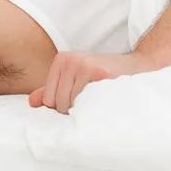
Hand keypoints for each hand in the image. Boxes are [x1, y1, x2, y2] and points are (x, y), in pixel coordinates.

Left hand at [28, 51, 153, 113]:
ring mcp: (83, 64)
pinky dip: (94, 107)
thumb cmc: (103, 77)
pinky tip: (103, 100)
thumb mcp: (75, 79)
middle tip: (90, 103)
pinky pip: (85, 102)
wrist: (138, 67)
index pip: (47, 98)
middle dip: (73, 110)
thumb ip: (52, 89)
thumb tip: (31, 103)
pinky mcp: (98, 72)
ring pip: (70, 104)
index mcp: (61, 60)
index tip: (78, 103)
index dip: (61, 108)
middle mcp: (69, 60)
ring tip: (97, 100)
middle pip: (57, 102)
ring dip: (84, 110)